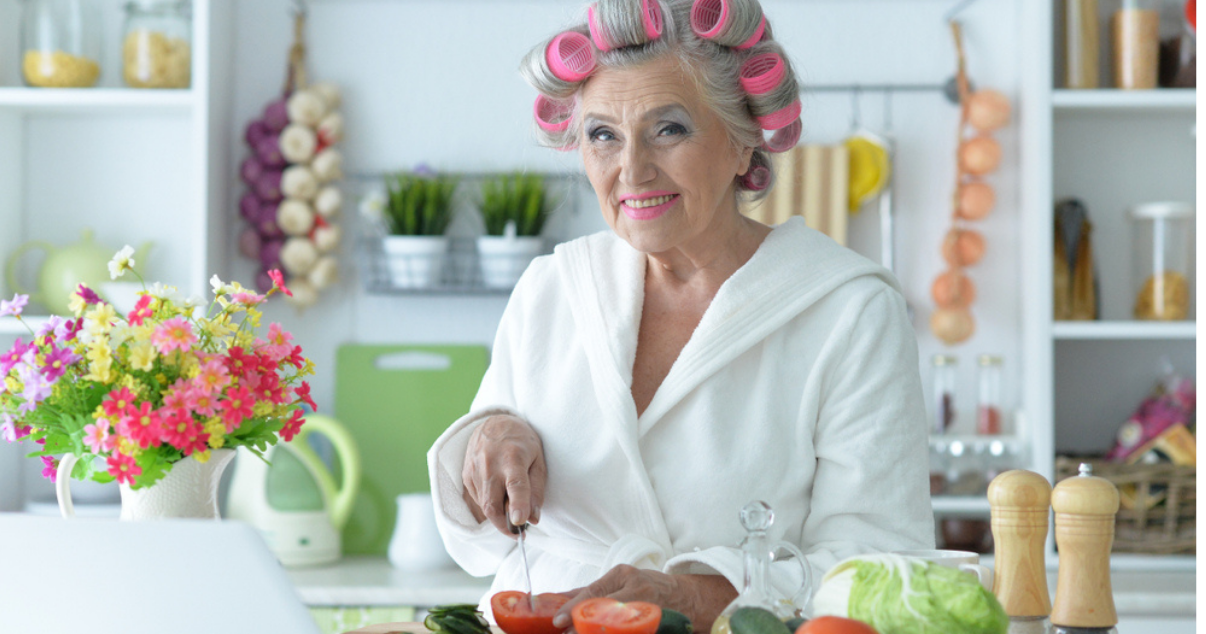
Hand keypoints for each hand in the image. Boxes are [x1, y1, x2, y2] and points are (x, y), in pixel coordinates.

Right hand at [461, 414, 546, 535]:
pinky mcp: (466, 476)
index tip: (520, 523)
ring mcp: (474, 470)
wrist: (494, 423)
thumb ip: (537, 490)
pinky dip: (490, 504)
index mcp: (513, 458)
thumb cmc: (522, 442)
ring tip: (511, 509)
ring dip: (498, 515)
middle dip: (504, 525)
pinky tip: (498, 494)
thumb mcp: (538, 461)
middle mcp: (490, 465)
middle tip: (518, 534)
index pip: (515, 485)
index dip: (518, 505)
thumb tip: (534, 519)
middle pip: (493, 504)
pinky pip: (478, 499)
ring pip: (484, 505)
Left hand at [552, 565, 736, 632]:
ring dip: (596, 632)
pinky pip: (632, 632)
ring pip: (617, 627)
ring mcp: (648, 613)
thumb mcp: (622, 580)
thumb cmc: (651, 588)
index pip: (595, 592)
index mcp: (626, 576)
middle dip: (583, 626)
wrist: (689, 599)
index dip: (575, 608)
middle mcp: (638, 593)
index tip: (558, 621)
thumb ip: (593, 590)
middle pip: (605, 612)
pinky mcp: (653, 627)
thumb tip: (560, 598)